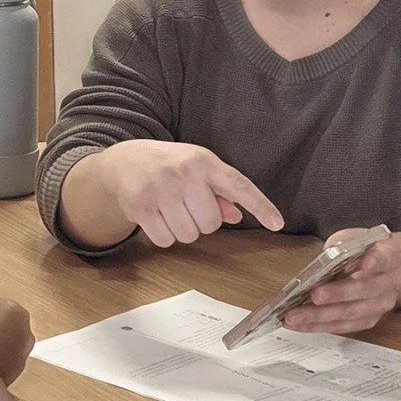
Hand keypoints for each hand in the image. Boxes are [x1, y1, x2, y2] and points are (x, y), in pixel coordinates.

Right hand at [96, 140, 282, 247]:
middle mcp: (183, 173)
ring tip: (168, 209)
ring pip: (188, 235)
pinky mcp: (140, 206)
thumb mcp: (195, 168)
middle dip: (200, 222)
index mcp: (202, 161)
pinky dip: (162, 235)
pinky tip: (155, 216)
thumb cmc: (166, 165)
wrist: (122, 160)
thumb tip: (236, 215)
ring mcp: (160, 189)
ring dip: (181, 230)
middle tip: (185, 206)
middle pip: (210, 223)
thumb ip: (218, 192)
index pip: (238, 185)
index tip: (277, 223)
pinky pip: (165, 240)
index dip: (260, 205)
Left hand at [283, 228, 400, 334]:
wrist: (387, 269)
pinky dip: (320, 325)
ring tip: (294, 316)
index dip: (375, 261)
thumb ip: (342, 246)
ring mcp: (381, 305)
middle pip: (365, 291)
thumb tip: (321, 262)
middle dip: (337, 294)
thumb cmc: (364, 251)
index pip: (384, 259)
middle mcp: (389, 284)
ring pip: (352, 314)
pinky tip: (300, 324)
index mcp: (390, 258)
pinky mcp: (369, 320)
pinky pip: (344, 326)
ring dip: (320, 317)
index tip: (364, 262)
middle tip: (314, 296)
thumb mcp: (354, 239)